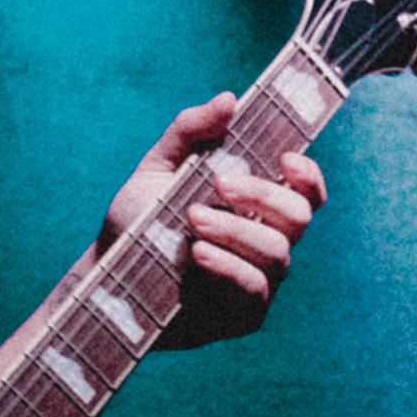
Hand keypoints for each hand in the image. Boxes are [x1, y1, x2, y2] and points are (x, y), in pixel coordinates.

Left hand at [97, 94, 325, 347]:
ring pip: (277, 253)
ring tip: (192, 220)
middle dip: (262, 196)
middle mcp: (268, 241)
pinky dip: (228, 268)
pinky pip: (254, 289)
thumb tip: (229, 100)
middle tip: (219, 184)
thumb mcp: (159, 166)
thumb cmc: (139, 220)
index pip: (306, 191)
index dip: (308, 176)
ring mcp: (261, 280)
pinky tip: (197, 255)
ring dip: (236, 231)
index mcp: (258, 206)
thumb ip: (191, 130)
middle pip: (298, 217)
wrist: (109, 276)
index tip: (285, 160)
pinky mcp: (245, 315)